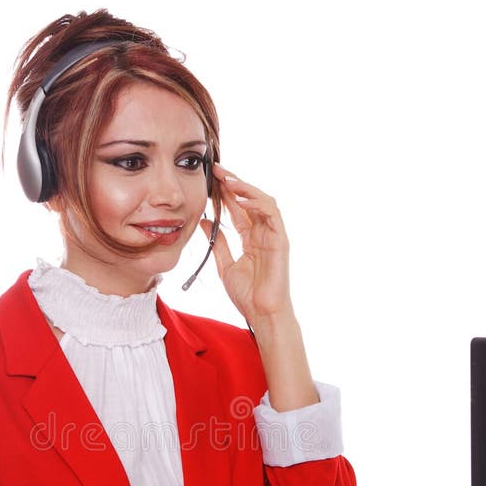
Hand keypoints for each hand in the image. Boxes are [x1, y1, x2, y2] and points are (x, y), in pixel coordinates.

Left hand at [199, 163, 293, 325]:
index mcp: (250, 239)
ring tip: (227, 180)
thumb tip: (205, 221)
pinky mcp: (281, 240)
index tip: (209, 180)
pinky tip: (242, 198)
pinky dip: (257, 203)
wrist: (261, 314)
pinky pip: (271, 214)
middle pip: (249, 200)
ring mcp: (273, 235)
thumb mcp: (224, 265)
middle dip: (233, 183)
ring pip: (262, 202)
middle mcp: (263, 233)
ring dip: (245, 188)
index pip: (238, 209)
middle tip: (217, 170)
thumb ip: (217, 243)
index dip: (225, 193)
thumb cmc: (247, 296)